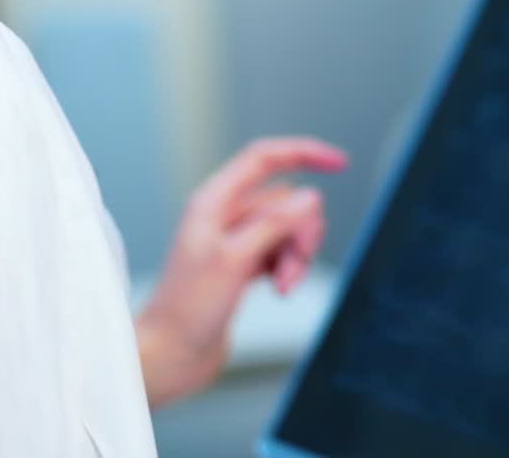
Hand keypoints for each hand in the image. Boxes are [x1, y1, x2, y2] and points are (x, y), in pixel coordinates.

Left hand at [135, 136, 347, 407]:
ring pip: (287, 227)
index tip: (339, 162)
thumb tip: (310, 196)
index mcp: (214, 200)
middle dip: (300, 230)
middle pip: (285, 199)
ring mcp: (234, 239)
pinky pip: (280, 250)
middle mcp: (223, 213)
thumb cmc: (186, 309)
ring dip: (295, 255)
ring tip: (283, 285)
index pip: (264, 157)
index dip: (303, 152)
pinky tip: (279, 288)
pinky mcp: (243, 264)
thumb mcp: (234, 260)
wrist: (169, 355)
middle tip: (293, 266)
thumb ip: (273, 224)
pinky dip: (288, 266)